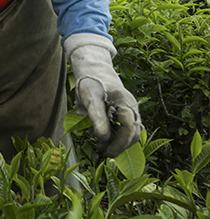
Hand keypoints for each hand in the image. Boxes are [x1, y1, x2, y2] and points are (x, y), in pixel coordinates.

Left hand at [66, 33, 141, 156]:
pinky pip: (127, 129)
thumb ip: (97, 117)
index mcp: (125, 102)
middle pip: (133, 133)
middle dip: (119, 146)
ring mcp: (131, 111)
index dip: (119, 142)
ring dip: (118, 143)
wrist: (95, 73)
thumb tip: (103, 138)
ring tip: (100, 146)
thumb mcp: (90, 98)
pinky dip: (117, 137)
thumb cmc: (92, 84)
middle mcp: (132, 108)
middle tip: (102, 151)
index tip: (107, 151)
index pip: (129, 127)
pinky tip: (103, 138)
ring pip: (131, 133)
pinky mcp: (126, 114)